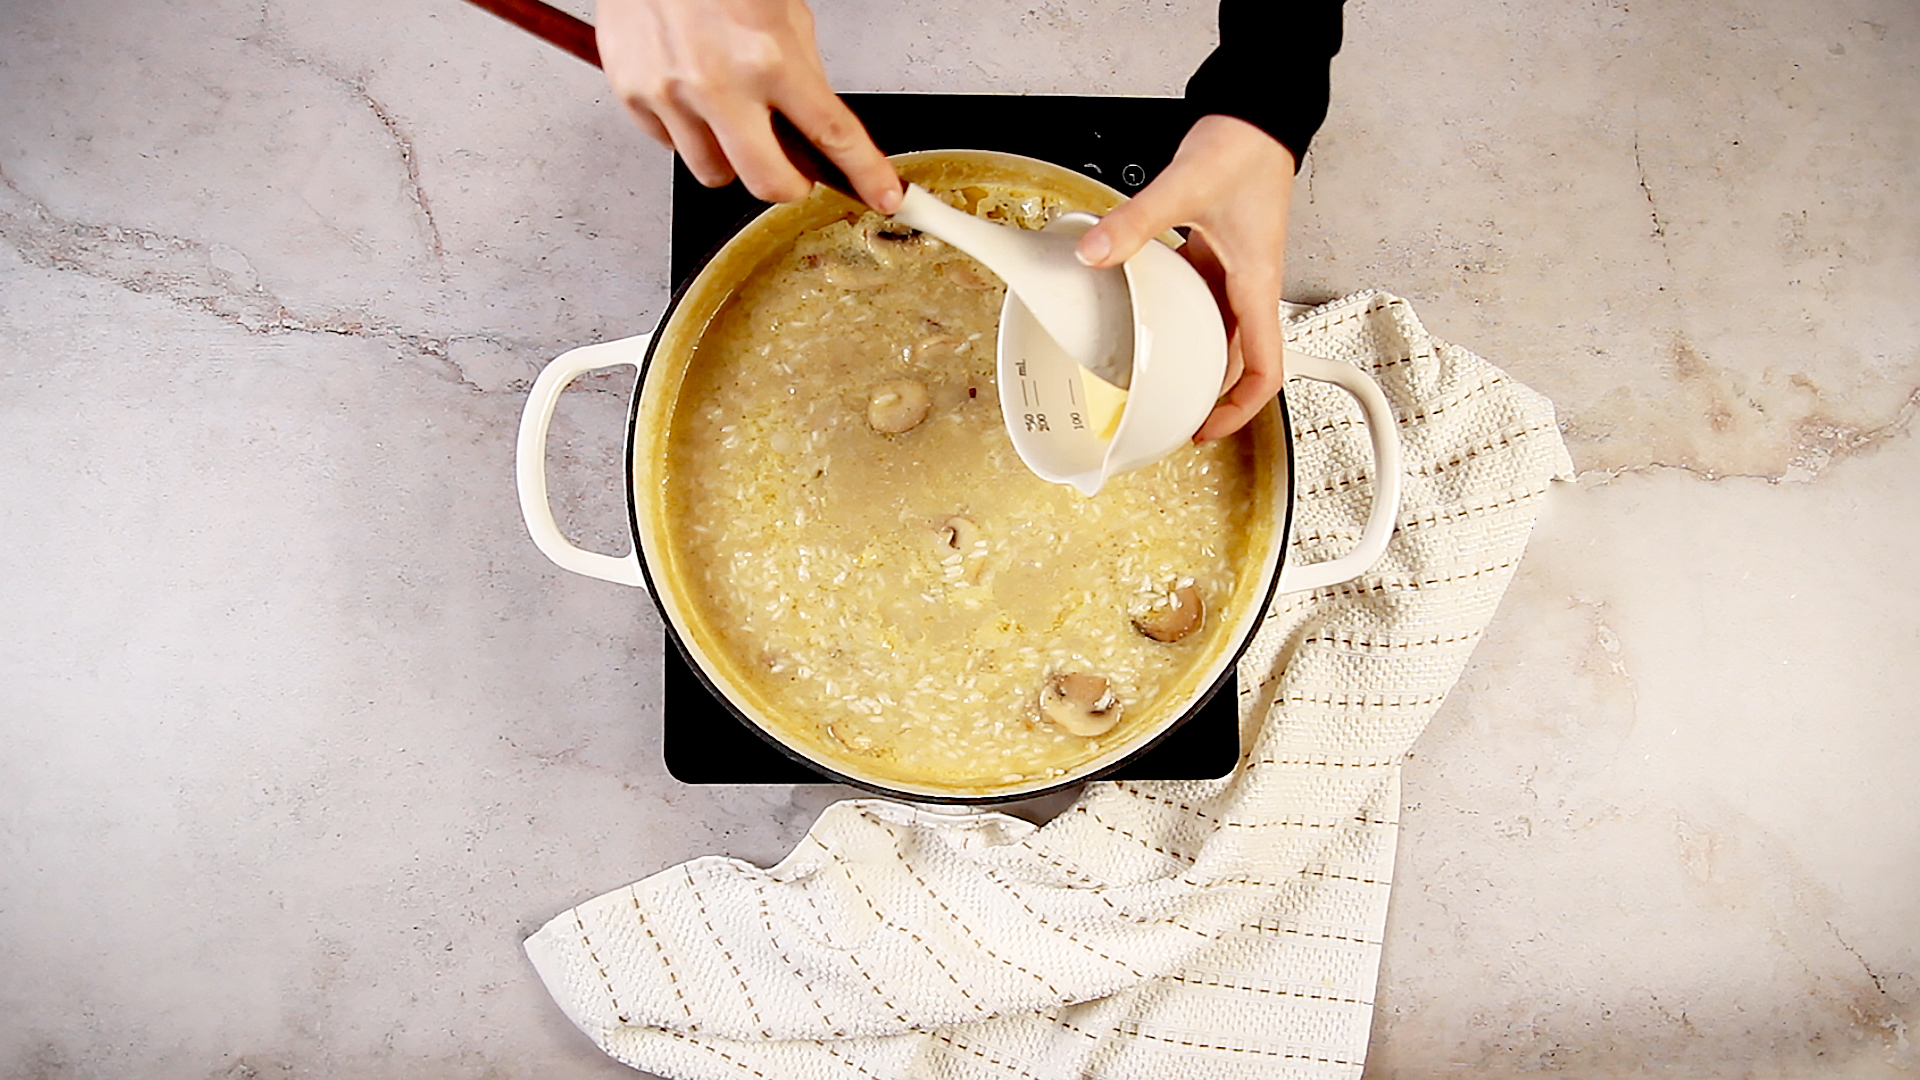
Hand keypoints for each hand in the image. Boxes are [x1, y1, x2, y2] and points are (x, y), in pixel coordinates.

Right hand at [595, 0, 901, 211]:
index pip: (832, 133)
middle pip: (768, 182)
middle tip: (794, 170)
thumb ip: (800, 72)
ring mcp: (671, 93)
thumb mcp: (783, 12)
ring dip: (731, 158)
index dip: (865, 172)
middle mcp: (719, 82)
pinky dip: (686, 132)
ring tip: (729, 116)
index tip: (884, 195)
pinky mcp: (633, 95)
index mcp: (769, 56)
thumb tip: (811, 125)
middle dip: (789, 183)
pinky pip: (669, 146)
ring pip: (714, 173)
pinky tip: (690, 95)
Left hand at [1074, 114, 1296, 440]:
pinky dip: (1179, 319)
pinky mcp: (1218, 253)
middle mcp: (1250, 284)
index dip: (1240, 409)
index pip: (1265, 368)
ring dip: (1193, 360)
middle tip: (1170, 417)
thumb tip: (1095, 252)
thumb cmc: (1245, 148)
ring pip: (1219, 333)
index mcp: (1257, 283)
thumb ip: (1136, 222)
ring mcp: (1235, 271)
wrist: (1258, 113)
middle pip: (1239, 361)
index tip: (1205, 428)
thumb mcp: (1185, 188)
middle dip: (1209, 395)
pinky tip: (1146, 317)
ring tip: (1156, 381)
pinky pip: (1203, 301)